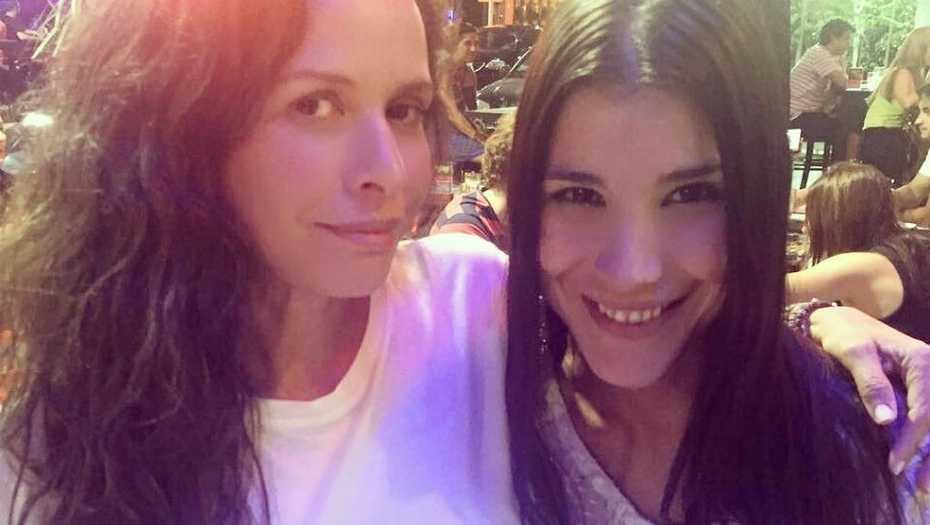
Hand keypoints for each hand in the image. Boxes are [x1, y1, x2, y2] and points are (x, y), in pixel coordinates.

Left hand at [809, 306, 929, 487]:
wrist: (839, 322)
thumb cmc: (843, 334)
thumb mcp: (853, 353)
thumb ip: (871, 383)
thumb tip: (886, 421)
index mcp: (922, 360)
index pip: (924, 409)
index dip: (911, 440)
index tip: (894, 463)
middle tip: (920, 487)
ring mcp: (927, 382)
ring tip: (923, 486)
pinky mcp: (919, 390)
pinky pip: (927, 417)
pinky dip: (924, 441)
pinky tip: (918, 465)